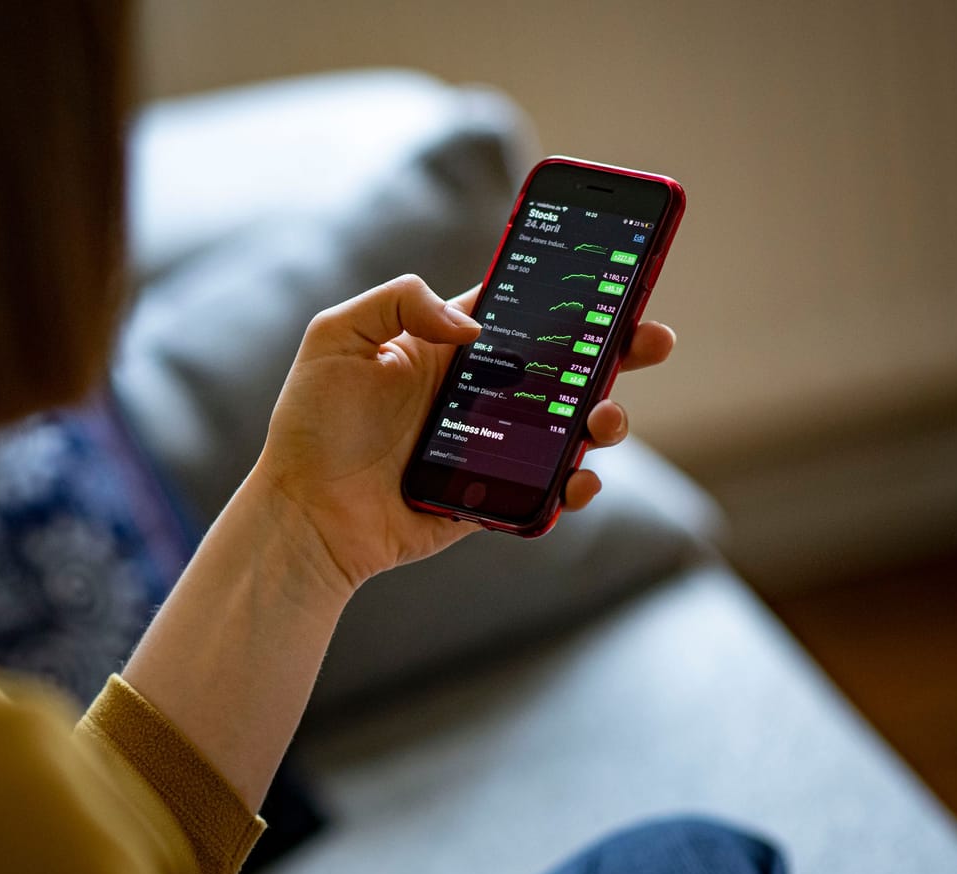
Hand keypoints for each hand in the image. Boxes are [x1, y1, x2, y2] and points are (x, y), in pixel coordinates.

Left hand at [248, 273, 675, 594]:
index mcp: (448, 347)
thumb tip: (474, 326)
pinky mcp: (494, 496)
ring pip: (571, 425)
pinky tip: (578, 477)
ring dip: (607, 417)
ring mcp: (492, 446)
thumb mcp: (335, 337)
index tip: (617, 275)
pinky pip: (551, 490)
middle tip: (652, 339)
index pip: (524, 308)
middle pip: (566, 364)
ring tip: (604, 418)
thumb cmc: (312, 426)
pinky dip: (578, 485)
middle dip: (618, 348)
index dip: (571, 292)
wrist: (304, 515)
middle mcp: (478, 392)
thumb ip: (400, 302)